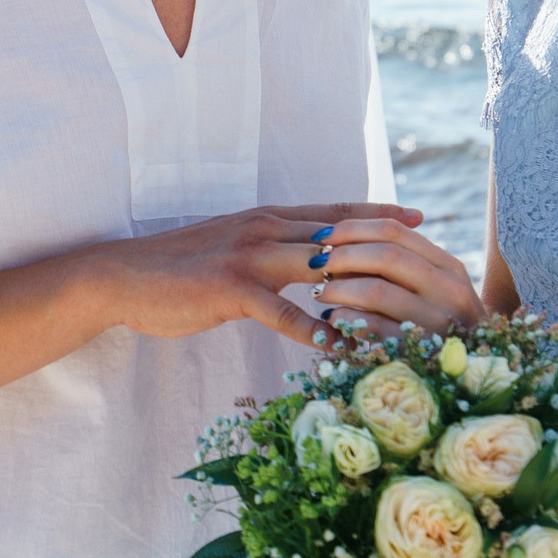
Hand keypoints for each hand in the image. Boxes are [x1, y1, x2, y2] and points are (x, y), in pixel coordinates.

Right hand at [88, 203, 422, 348]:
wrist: (126, 275)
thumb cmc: (180, 269)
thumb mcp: (233, 248)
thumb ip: (271, 251)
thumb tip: (306, 263)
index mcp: (269, 219)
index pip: (336, 212)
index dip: (378, 213)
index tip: (418, 216)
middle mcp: (267, 229)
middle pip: (341, 234)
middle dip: (388, 246)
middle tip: (431, 259)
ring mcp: (250, 256)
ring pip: (321, 266)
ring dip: (362, 288)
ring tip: (402, 309)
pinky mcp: (233, 288)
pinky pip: (283, 310)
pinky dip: (315, 328)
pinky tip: (340, 345)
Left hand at [308, 216, 486, 338]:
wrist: (475, 374)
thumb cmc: (444, 327)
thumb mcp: (435, 291)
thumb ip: (403, 266)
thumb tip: (344, 244)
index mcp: (448, 266)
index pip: (395, 232)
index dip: (353, 230)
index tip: (324, 235)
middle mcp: (449, 289)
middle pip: (386, 255)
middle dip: (343, 256)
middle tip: (316, 263)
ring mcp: (440, 322)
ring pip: (379, 290)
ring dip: (340, 288)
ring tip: (320, 292)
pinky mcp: (424, 352)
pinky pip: (378, 329)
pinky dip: (350, 320)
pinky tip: (334, 318)